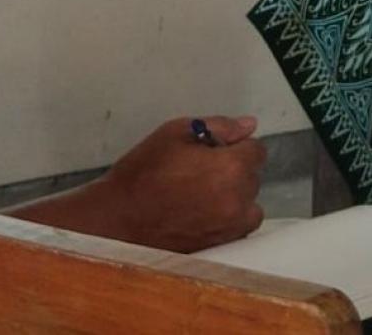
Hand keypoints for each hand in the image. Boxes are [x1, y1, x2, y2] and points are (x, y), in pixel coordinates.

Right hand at [92, 115, 265, 252]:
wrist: (115, 221)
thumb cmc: (144, 172)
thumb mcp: (176, 133)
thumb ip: (219, 127)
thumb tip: (250, 125)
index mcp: (232, 168)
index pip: (256, 149)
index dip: (235, 145)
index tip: (212, 150)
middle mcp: (239, 200)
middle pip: (253, 176)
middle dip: (234, 168)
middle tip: (200, 170)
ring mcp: (230, 228)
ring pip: (249, 204)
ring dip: (235, 195)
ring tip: (202, 193)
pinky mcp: (218, 247)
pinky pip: (237, 227)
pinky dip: (227, 218)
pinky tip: (201, 212)